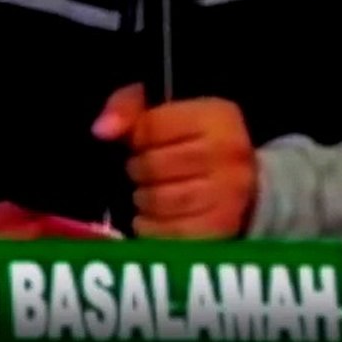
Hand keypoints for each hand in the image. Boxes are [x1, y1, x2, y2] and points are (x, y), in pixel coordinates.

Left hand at [93, 83, 256, 238]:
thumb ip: (126, 107)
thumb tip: (101, 130)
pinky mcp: (221, 231)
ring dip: (142, 200)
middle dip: (137, 170)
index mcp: (216, 118)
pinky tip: (153, 217)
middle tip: (141, 172)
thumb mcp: (163, 110)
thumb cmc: (190, 141)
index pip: (152, 126)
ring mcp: (229, 197)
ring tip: (148, 193)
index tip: (140, 143)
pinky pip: (168, 234)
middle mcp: (229, 156)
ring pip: (159, 201)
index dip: (135, 137)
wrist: (239, 183)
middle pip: (154, 166)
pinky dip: (151, 227)